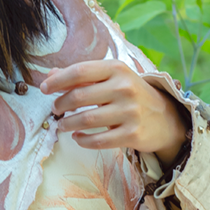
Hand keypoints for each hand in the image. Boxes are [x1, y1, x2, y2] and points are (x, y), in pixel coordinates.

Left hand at [40, 60, 189, 165]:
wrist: (166, 118)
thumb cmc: (131, 94)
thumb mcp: (112, 78)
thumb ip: (82, 75)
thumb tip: (51, 75)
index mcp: (117, 69)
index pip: (79, 71)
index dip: (57, 80)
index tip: (44, 88)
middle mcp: (124, 88)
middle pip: (79, 96)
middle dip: (60, 104)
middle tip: (55, 109)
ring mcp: (130, 112)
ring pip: (85, 120)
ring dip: (67, 123)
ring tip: (62, 124)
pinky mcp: (132, 134)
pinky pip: (98, 140)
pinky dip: (82, 140)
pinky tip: (77, 137)